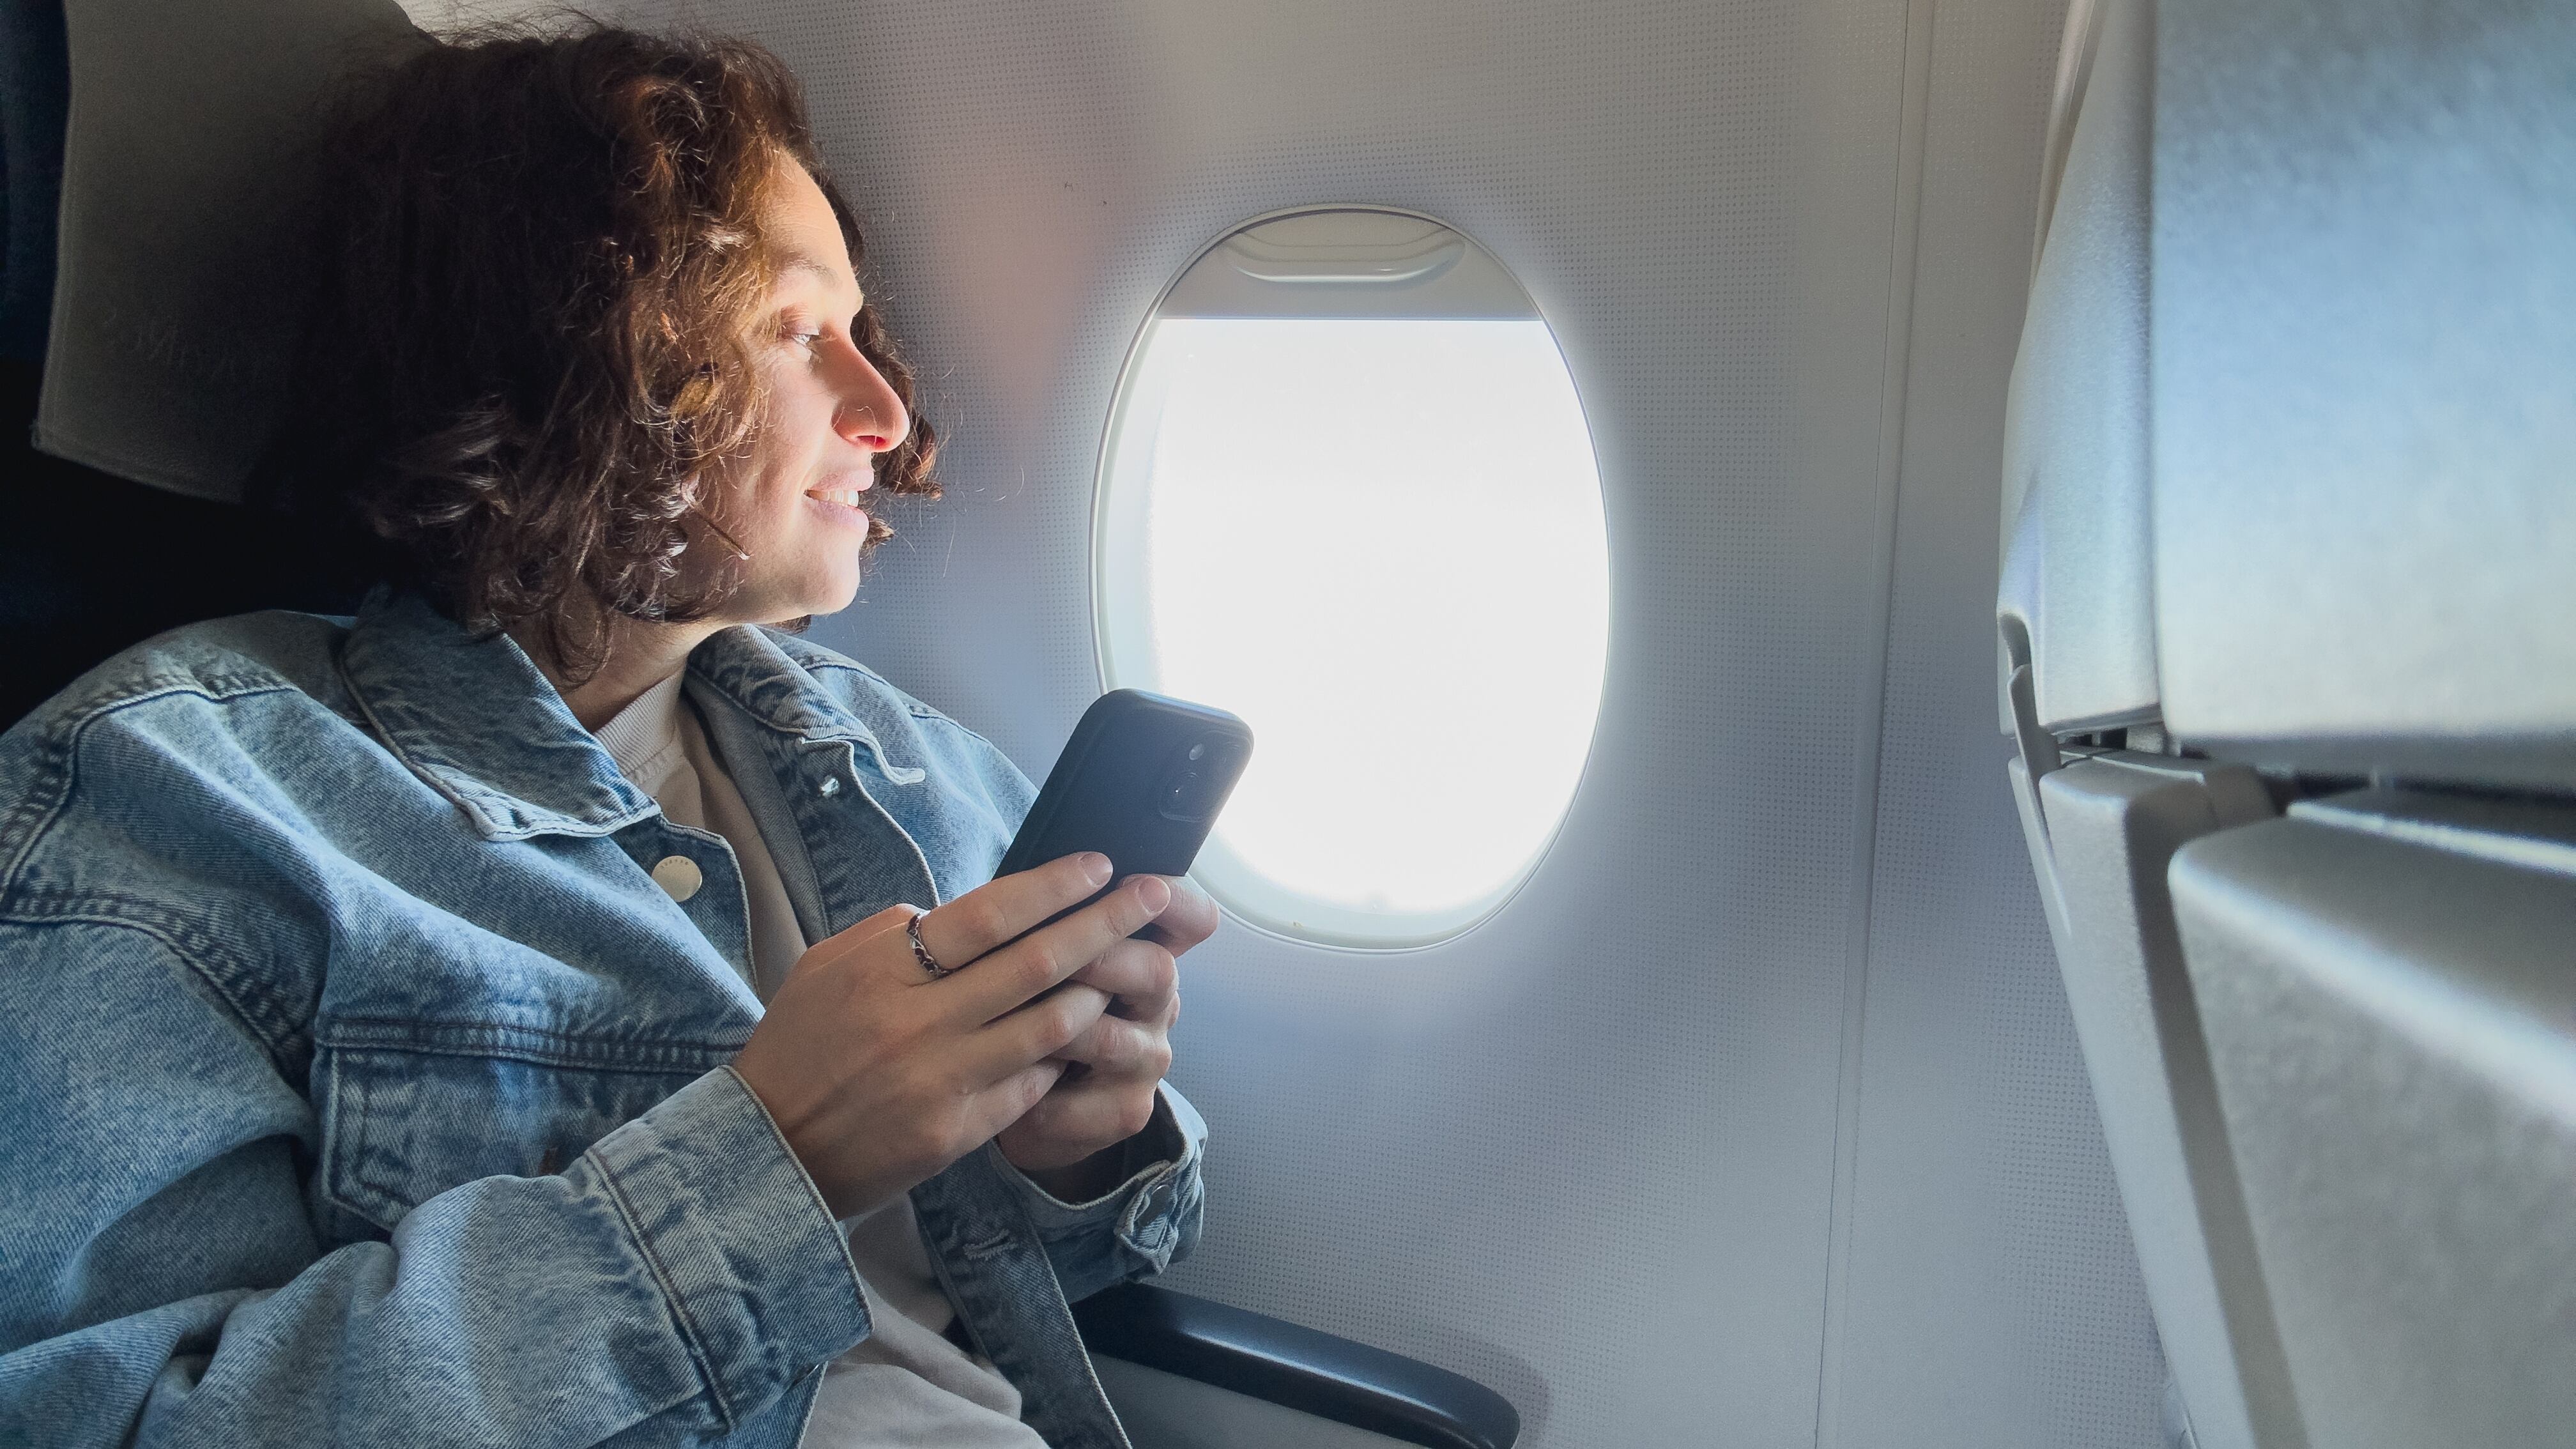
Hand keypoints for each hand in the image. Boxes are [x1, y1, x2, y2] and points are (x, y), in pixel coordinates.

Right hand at [729, 852, 1172, 1218]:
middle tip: (1151, 895)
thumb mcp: (825, 968)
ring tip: (1127, 966)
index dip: (1052, 887)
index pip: (988, 915)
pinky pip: (1031, 1085)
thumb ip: (891, 933)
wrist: (766, 1153)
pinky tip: (1083, 1036)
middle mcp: (918, 1022)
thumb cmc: (797, 1049)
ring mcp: (942, 1081)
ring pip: (1049, 1026)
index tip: (1099, 866)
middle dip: (1104, 923)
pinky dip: (1061, 1056)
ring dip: (1097, 991)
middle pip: (1036, 962)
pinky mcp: (957, 1132)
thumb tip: (953, 911)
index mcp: (883, 971)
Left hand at [996, 875, 1217, 1197]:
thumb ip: (1051, 922)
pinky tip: (1009, 1083)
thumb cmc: (1033, 1007)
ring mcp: (1147, 1060)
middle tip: (1062, 952)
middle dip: (1106, 956)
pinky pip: (1088, 1103)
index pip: (1191, 919)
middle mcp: (1158, 1005)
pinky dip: (1043, 1094)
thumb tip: (1033, 873)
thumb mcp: (1045, 957)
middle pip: (1158, 970)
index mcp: (1146, 952)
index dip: (1177, 900)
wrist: (1031, 1099)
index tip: (1144, 883)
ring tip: (1011, 1020)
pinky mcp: (1127, 1111)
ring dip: (1063, 1026)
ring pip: (1115, 1038)